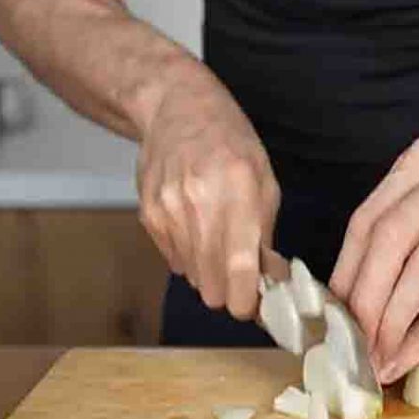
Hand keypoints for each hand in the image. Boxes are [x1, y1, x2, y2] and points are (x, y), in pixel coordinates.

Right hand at [135, 66, 279, 318]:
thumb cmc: (231, 142)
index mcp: (238, 191)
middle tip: (244, 282)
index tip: (255, 309)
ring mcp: (168, 210)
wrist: (177, 109)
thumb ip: (266, 233)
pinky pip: (174, 259)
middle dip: (230, 292)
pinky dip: (190, 256)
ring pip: (193, 276)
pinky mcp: (148, 215)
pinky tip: (198, 228)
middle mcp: (199, 203)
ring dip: (210, 274)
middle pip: (212, 283)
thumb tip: (270, 281)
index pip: (239, 267)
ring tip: (221, 244)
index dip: (247, 300)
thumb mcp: (264, 180)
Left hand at [329, 137, 418, 383]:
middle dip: (362, 299)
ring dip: (389, 323)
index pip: (366, 220)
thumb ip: (394, 222)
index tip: (330, 311)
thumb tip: (346, 294)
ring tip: (375, 356)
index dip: (343, 271)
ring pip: (417, 275)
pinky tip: (405, 357)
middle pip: (386, 243)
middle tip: (348, 339)